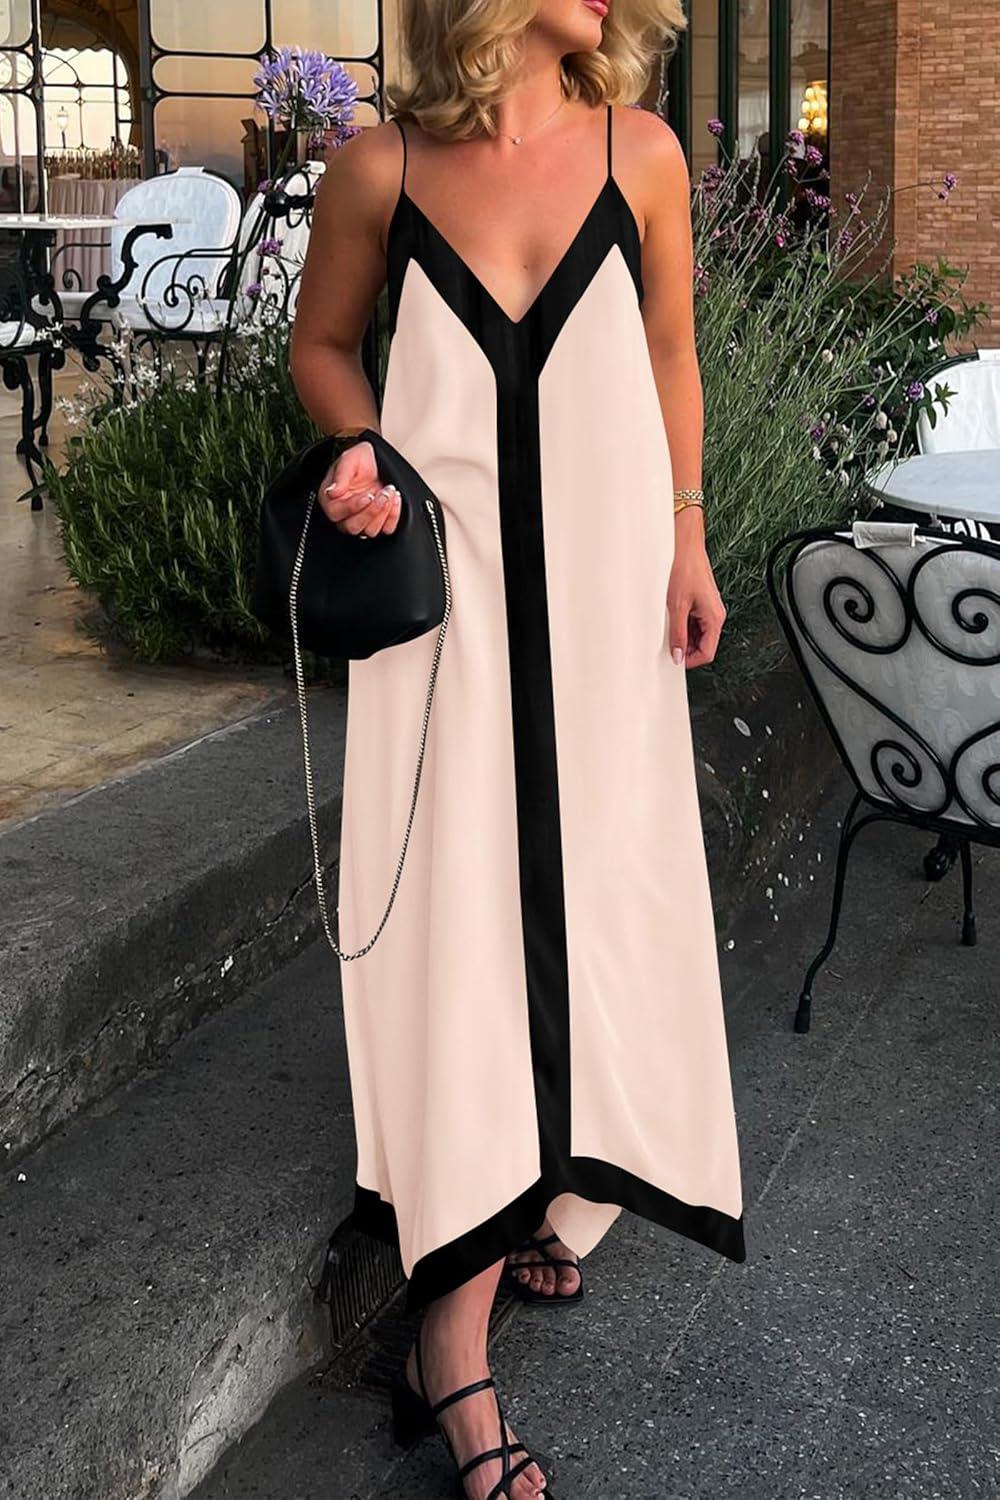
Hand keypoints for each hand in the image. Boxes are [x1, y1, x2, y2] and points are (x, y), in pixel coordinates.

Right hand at [317, 439, 401, 536]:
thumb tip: (331, 492)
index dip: (352, 507)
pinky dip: (393, 516)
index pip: (335, 513)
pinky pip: (386, 529)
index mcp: (331, 499)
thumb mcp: (350, 459)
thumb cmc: (360, 459)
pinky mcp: (378, 522)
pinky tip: (395, 500)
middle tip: (383, 494)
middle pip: (352, 527)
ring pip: (369, 531)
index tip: (367, 496)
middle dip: (371, 511)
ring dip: (383, 513)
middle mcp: (344, 513)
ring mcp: (362, 520)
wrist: (376, 459)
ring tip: (390, 492)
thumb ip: (341, 475)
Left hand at [666, 511, 725, 668]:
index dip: (690, 661)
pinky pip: (692, 621)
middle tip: (668, 647)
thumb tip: (677, 654)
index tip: (675, 661)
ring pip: (697, 634)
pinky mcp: (699, 601)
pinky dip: (681, 624)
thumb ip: (677, 634)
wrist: (684, 545)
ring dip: (682, 636)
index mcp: (715, 617)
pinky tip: (669, 619)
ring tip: (667, 629)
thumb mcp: (677, 606)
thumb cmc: (684, 567)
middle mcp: (714, 614)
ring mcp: (707, 607)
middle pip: (703, 645)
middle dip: (686, 649)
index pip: (707, 652)